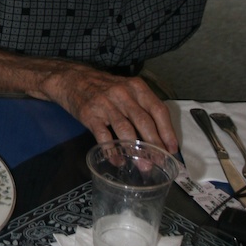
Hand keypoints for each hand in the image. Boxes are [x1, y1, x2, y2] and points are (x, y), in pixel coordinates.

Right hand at [57, 68, 177, 152]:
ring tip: (144, 166)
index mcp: (136, 87)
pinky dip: (112, 151)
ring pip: (125, 129)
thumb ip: (142, 106)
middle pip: (144, 121)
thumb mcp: (126, 88)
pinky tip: (119, 161)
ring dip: (136, 150)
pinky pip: (103, 136)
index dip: (168, 131)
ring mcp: (105, 104)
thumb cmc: (104, 87)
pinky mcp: (90, 115)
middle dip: (155, 145)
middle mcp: (123, 94)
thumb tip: (160, 136)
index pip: (158, 109)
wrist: (72, 79)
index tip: (172, 149)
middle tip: (161, 162)